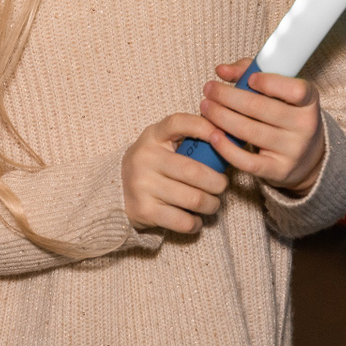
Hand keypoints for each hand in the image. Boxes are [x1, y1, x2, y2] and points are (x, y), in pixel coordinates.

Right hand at [122, 114, 229, 232]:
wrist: (116, 191)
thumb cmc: (154, 165)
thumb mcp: (163, 145)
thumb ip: (189, 140)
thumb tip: (229, 140)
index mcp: (152, 136)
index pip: (178, 123)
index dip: (203, 127)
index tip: (221, 136)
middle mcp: (144, 158)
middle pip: (195, 171)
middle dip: (218, 182)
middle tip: (221, 185)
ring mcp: (142, 185)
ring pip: (194, 199)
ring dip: (211, 204)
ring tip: (212, 203)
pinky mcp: (144, 210)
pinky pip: (184, 221)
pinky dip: (196, 223)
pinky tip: (195, 218)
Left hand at [198, 61, 325, 192]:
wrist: (305, 157)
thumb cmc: (284, 114)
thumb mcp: (277, 90)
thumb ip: (249, 72)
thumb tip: (221, 70)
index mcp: (309, 102)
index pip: (295, 90)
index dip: (270, 82)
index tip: (249, 79)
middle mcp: (305, 126)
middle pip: (261, 108)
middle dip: (228, 96)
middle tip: (209, 89)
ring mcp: (293, 151)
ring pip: (250, 131)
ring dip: (221, 117)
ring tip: (205, 107)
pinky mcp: (279, 170)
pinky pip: (248, 161)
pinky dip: (227, 148)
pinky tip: (213, 135)